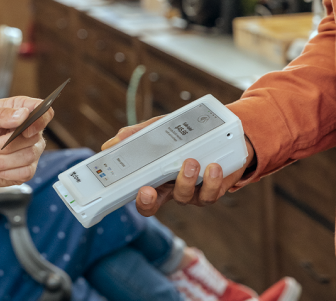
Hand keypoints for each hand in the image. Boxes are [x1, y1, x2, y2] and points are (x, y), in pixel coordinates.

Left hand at [0, 97, 53, 187]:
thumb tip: (23, 115)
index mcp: (19, 111)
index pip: (43, 111)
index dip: (40, 119)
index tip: (25, 128)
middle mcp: (28, 130)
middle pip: (35, 136)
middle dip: (8, 144)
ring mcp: (28, 150)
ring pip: (29, 156)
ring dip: (3, 160)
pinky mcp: (24, 169)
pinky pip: (25, 173)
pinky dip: (5, 172)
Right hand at [103, 116, 255, 216]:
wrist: (224, 133)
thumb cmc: (185, 134)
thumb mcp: (159, 129)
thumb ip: (136, 135)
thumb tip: (110, 144)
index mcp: (153, 177)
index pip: (138, 195)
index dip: (137, 198)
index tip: (140, 189)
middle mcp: (169, 188)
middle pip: (153, 206)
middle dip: (148, 202)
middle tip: (147, 190)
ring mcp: (190, 191)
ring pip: (183, 198)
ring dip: (185, 181)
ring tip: (190, 161)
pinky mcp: (212, 190)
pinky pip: (209, 194)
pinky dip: (211, 181)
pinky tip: (213, 166)